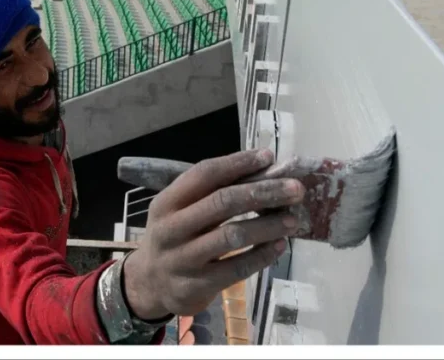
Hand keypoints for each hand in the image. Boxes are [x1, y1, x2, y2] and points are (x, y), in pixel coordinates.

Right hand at [123, 149, 304, 319]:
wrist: (148, 284)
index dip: (237, 163)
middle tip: (295, 189)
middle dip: (263, 192)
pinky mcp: (196, 286)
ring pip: (232, 236)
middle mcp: (171, 228)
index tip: (268, 157)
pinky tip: (279, 246)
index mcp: (166, 202)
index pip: (204, 175)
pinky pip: (237, 268)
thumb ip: (210, 194)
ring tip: (292, 220)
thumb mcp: (179, 211)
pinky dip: (262, 255)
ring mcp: (182, 259)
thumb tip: (263, 171)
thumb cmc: (174, 237)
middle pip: (222, 202)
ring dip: (267, 225)